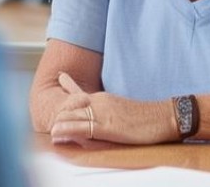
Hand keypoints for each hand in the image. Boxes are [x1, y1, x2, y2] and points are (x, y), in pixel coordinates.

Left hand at [49, 72, 174, 146]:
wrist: (164, 116)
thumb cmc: (146, 116)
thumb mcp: (121, 108)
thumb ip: (106, 110)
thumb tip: (96, 119)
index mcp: (102, 98)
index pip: (77, 92)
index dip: (66, 88)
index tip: (59, 77)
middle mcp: (99, 101)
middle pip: (71, 107)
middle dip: (57, 114)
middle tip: (45, 121)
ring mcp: (103, 113)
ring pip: (72, 116)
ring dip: (58, 123)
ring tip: (48, 130)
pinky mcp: (108, 126)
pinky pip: (82, 127)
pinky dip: (67, 130)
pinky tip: (56, 133)